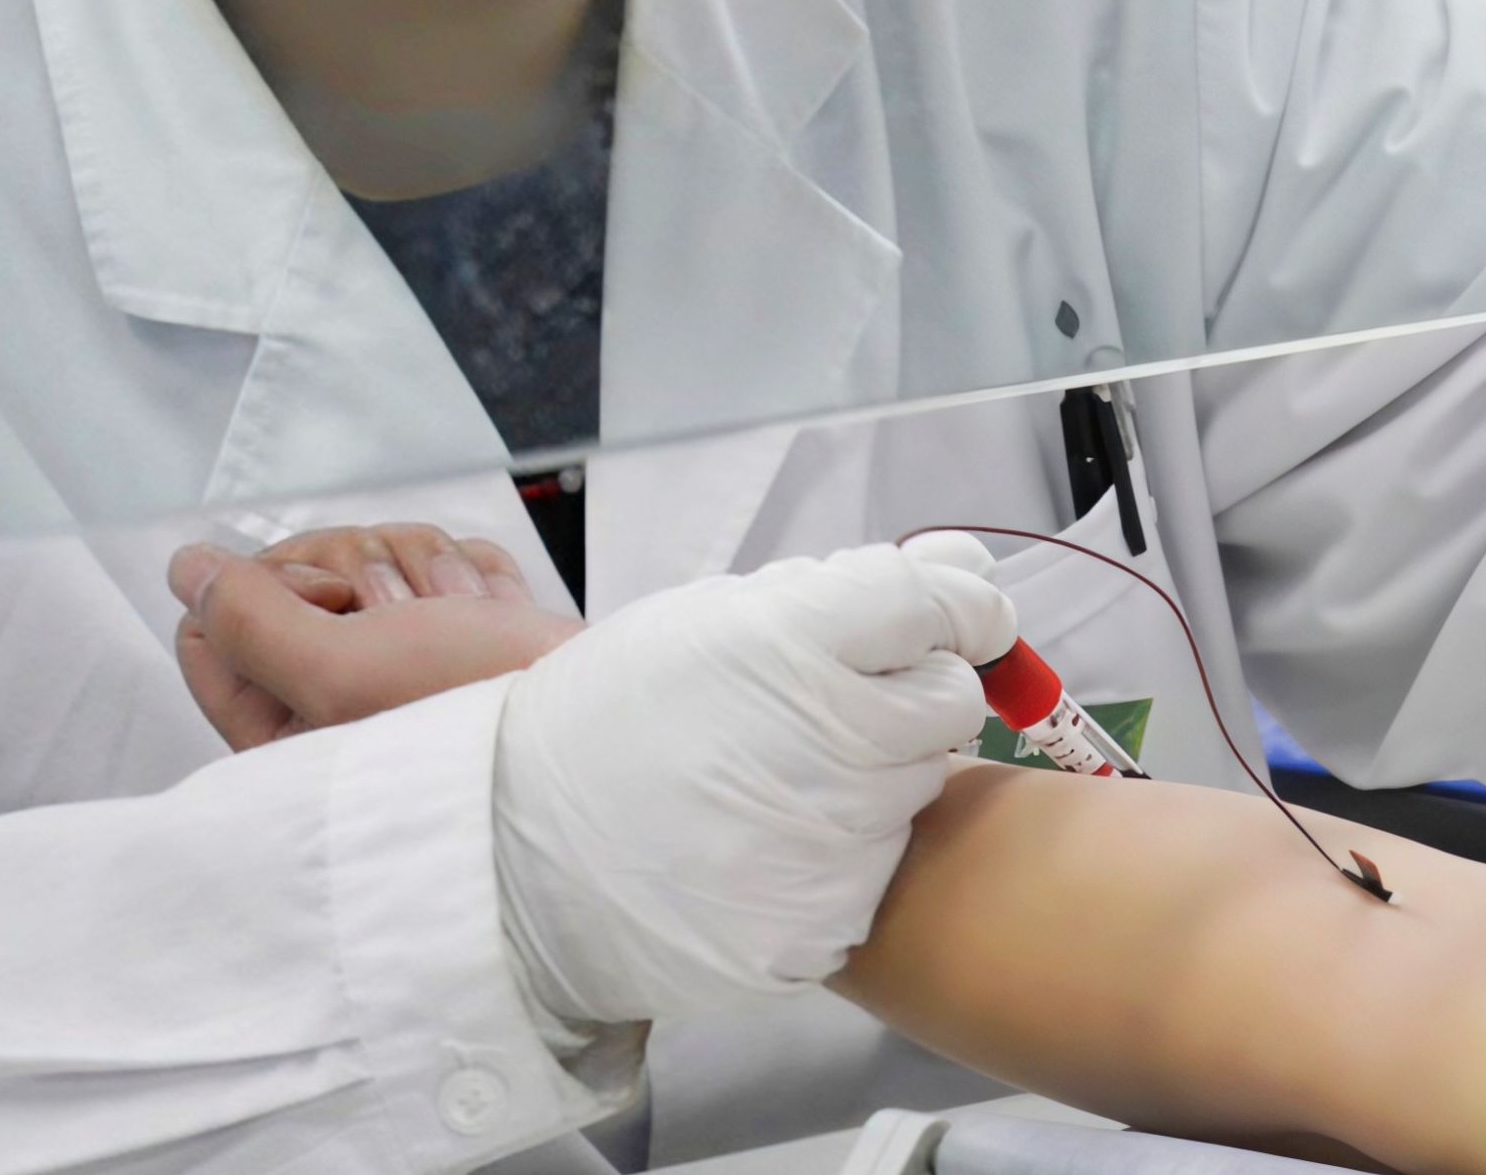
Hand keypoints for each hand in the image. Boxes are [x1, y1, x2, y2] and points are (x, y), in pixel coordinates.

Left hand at [168, 525, 581, 749]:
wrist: (598, 717)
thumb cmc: (473, 708)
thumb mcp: (337, 668)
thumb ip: (246, 617)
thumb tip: (185, 569)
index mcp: (280, 730)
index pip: (212, 624)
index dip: (272, 589)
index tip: (337, 608)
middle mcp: (330, 697)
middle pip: (295, 575)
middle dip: (363, 575)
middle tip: (406, 615)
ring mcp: (395, 659)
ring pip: (368, 556)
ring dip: (423, 573)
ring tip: (464, 622)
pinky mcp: (455, 628)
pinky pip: (435, 557)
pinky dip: (470, 576)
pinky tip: (492, 616)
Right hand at [494, 534, 1019, 1029]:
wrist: (519, 858)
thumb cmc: (617, 718)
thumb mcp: (711, 619)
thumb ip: (850, 589)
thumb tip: (966, 563)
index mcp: (793, 641)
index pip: (941, 606)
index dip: (954, 608)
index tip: (951, 621)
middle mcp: (832, 738)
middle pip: (949, 702)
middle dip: (910, 694)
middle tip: (833, 709)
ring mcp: (835, 842)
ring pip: (917, 789)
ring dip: (875, 776)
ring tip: (777, 781)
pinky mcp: (828, 923)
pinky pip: (877, 869)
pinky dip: (841, 856)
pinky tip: (766, 847)